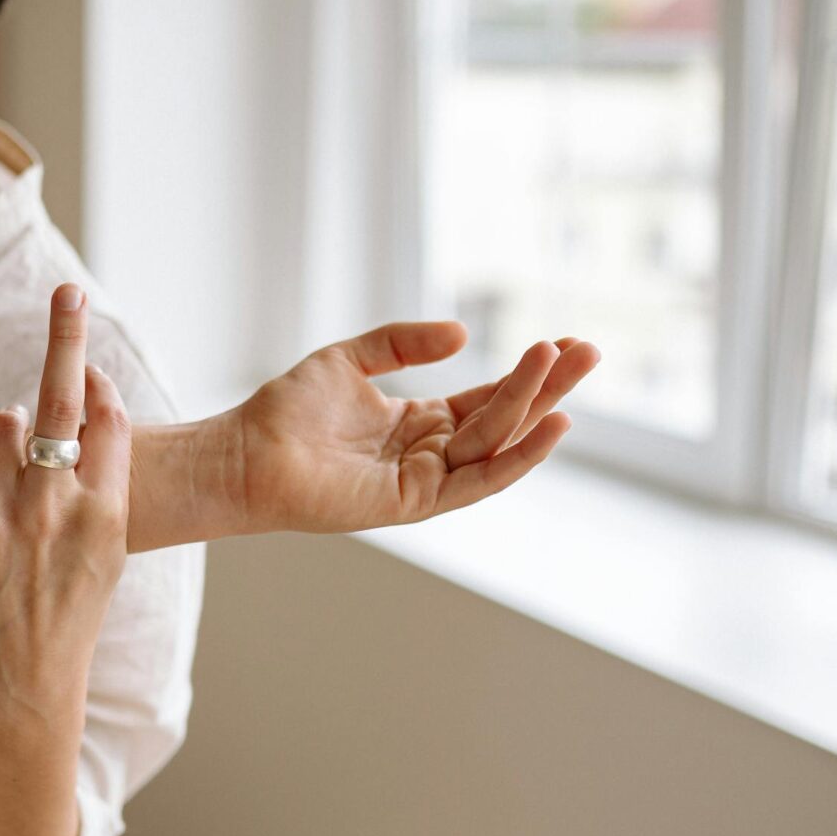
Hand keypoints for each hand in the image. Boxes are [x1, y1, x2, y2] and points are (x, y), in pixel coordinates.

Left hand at [0, 283, 130, 722]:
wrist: (23, 676)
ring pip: (0, 429)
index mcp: (103, 516)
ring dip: (7, 429)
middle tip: (68, 294)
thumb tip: (92, 391)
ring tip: (12, 472)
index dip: (98, 383)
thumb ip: (107, 471)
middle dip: (67, 341)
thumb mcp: (113, 545)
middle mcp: (51, 514)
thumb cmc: (74, 604)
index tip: (88, 362)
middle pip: (60, 406)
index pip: (106, 421)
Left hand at [225, 322, 598, 533]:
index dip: (527, 374)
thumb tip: (463, 333)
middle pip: (505, 419)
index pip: (489, 399)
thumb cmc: (287, 412)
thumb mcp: (350, 359)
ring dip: (535, 405)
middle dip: (549, 385)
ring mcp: (426, 480)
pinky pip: (477, 480)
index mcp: (419, 423)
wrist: (245, 454)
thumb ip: (403, 342)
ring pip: (496, 444)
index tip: (565, 343)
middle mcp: (430, 455)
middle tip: (592, 348)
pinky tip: (549, 425)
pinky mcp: (415, 502)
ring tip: (565, 363)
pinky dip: (516, 456)